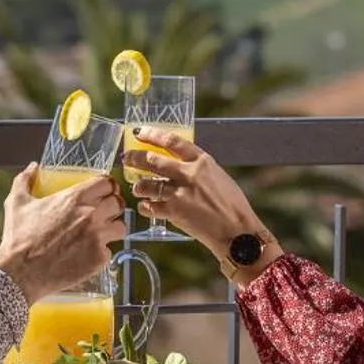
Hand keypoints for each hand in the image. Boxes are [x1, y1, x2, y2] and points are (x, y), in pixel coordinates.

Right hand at [0, 164, 125, 303]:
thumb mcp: (16, 203)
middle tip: (102, 213)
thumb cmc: (18, 238)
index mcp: (75, 197)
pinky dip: (100, 252)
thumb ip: (25, 180)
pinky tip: (87, 254)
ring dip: (112, 229)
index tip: (102, 192)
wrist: (19, 273)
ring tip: (99, 234)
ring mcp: (98, 237)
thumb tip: (32, 167)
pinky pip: (110, 251)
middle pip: (118, 203)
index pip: (107, 182)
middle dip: (111, 206)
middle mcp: (91, 215)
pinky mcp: (99, 258)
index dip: (106, 186)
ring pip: (120, 227)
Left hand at [122, 129, 279, 279]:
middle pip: (152, 160)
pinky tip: (147, 206)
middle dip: (134, 158)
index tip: (139, 132)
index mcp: (202, 161)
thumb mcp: (218, 176)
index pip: (171, 141)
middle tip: (127, 158)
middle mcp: (189, 174)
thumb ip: (198, 168)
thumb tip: (180, 163)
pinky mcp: (174, 212)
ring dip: (138, 186)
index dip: (152, 134)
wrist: (236, 230)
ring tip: (138, 187)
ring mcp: (179, 193)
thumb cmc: (232, 204)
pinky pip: (150, 206)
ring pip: (146, 184)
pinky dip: (146, 206)